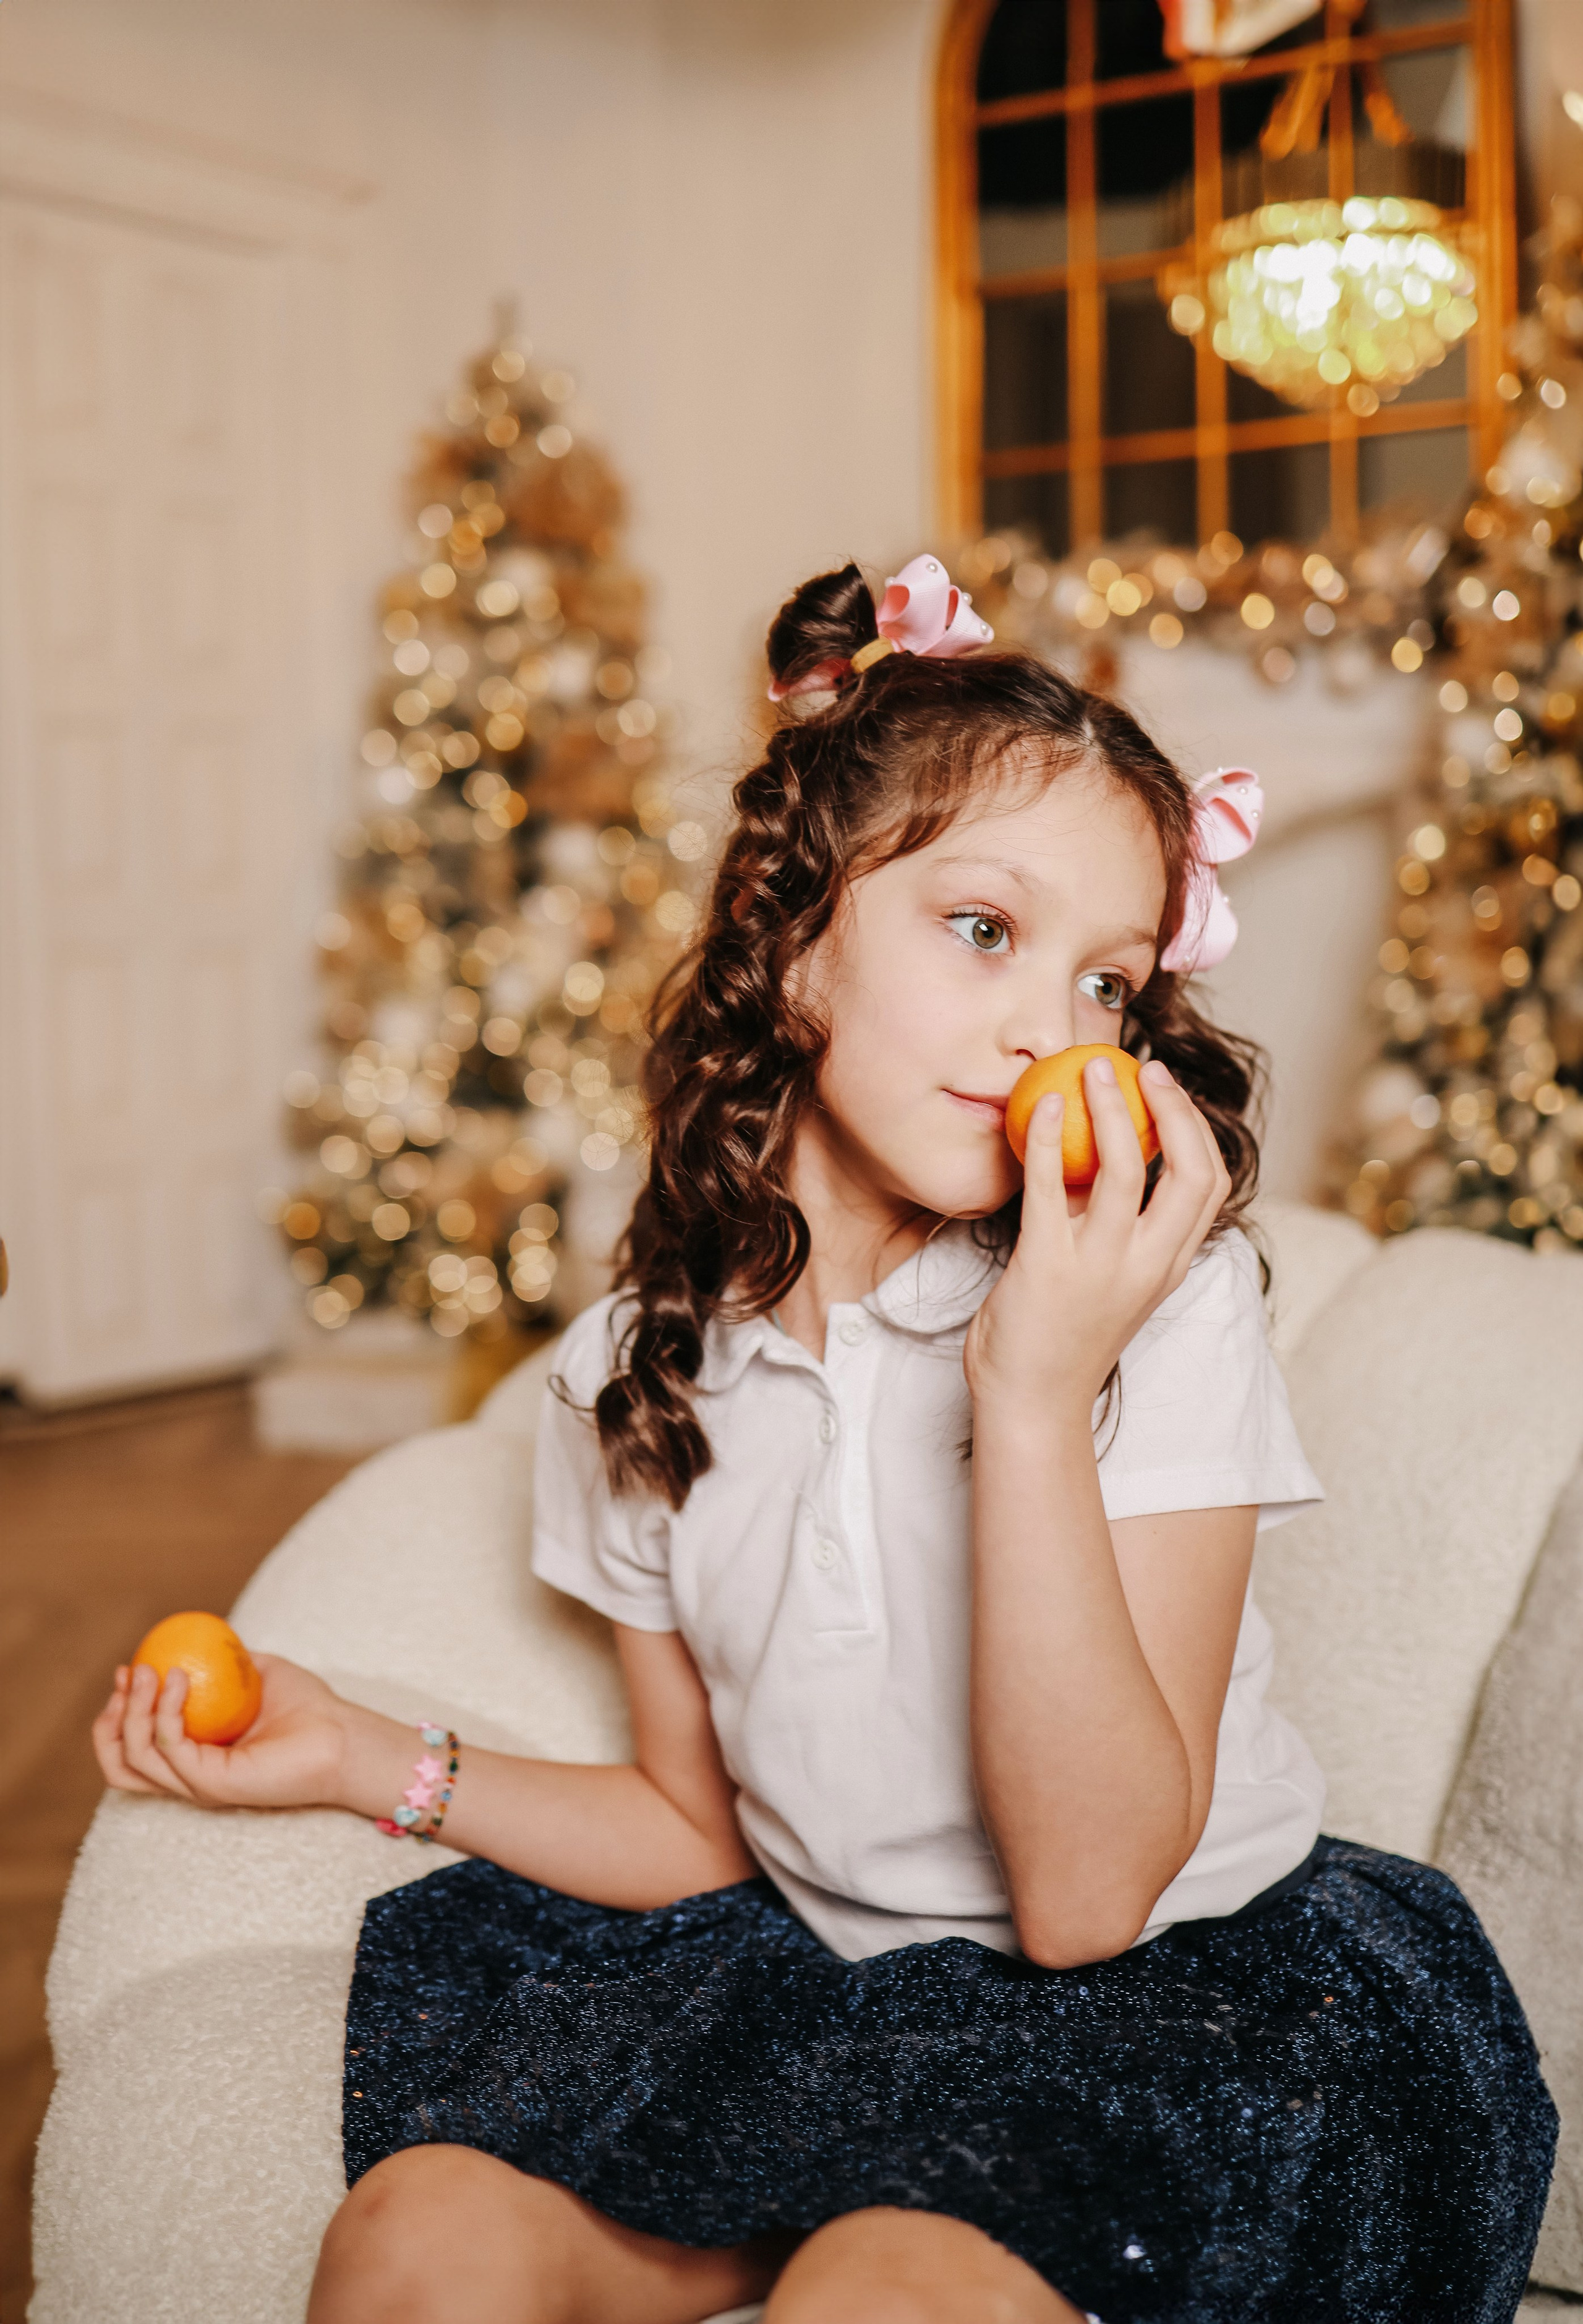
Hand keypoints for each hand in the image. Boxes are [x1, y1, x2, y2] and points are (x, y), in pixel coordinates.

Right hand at [92, 1651, 348, 1811]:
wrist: (343, 1734)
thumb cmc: (308, 1707)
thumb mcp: (257, 1673)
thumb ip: (225, 1661)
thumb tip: (195, 1637)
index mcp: (194, 1758)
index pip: (132, 1749)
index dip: (118, 1712)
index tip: (128, 1669)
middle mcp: (190, 1777)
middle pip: (119, 1764)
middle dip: (109, 1720)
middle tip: (128, 1675)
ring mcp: (198, 1785)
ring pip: (134, 1758)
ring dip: (131, 1710)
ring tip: (148, 1670)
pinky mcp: (212, 1785)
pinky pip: (170, 1747)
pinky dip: (165, 1710)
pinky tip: (179, 1677)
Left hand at [965, 1055, 1229, 1413]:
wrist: (1030, 1405)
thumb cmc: (1062, 1339)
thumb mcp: (1111, 1281)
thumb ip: (1117, 1227)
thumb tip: (1102, 1156)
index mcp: (1168, 1267)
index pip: (1210, 1187)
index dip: (1197, 1130)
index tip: (1169, 1092)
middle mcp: (1146, 1265)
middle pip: (1190, 1172)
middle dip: (1174, 1109)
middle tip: (1144, 1068)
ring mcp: (1100, 1267)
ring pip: (1127, 1169)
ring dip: (1112, 1108)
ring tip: (1092, 1070)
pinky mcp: (1046, 1267)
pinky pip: (1050, 1187)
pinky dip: (1045, 1138)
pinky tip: (1037, 1108)